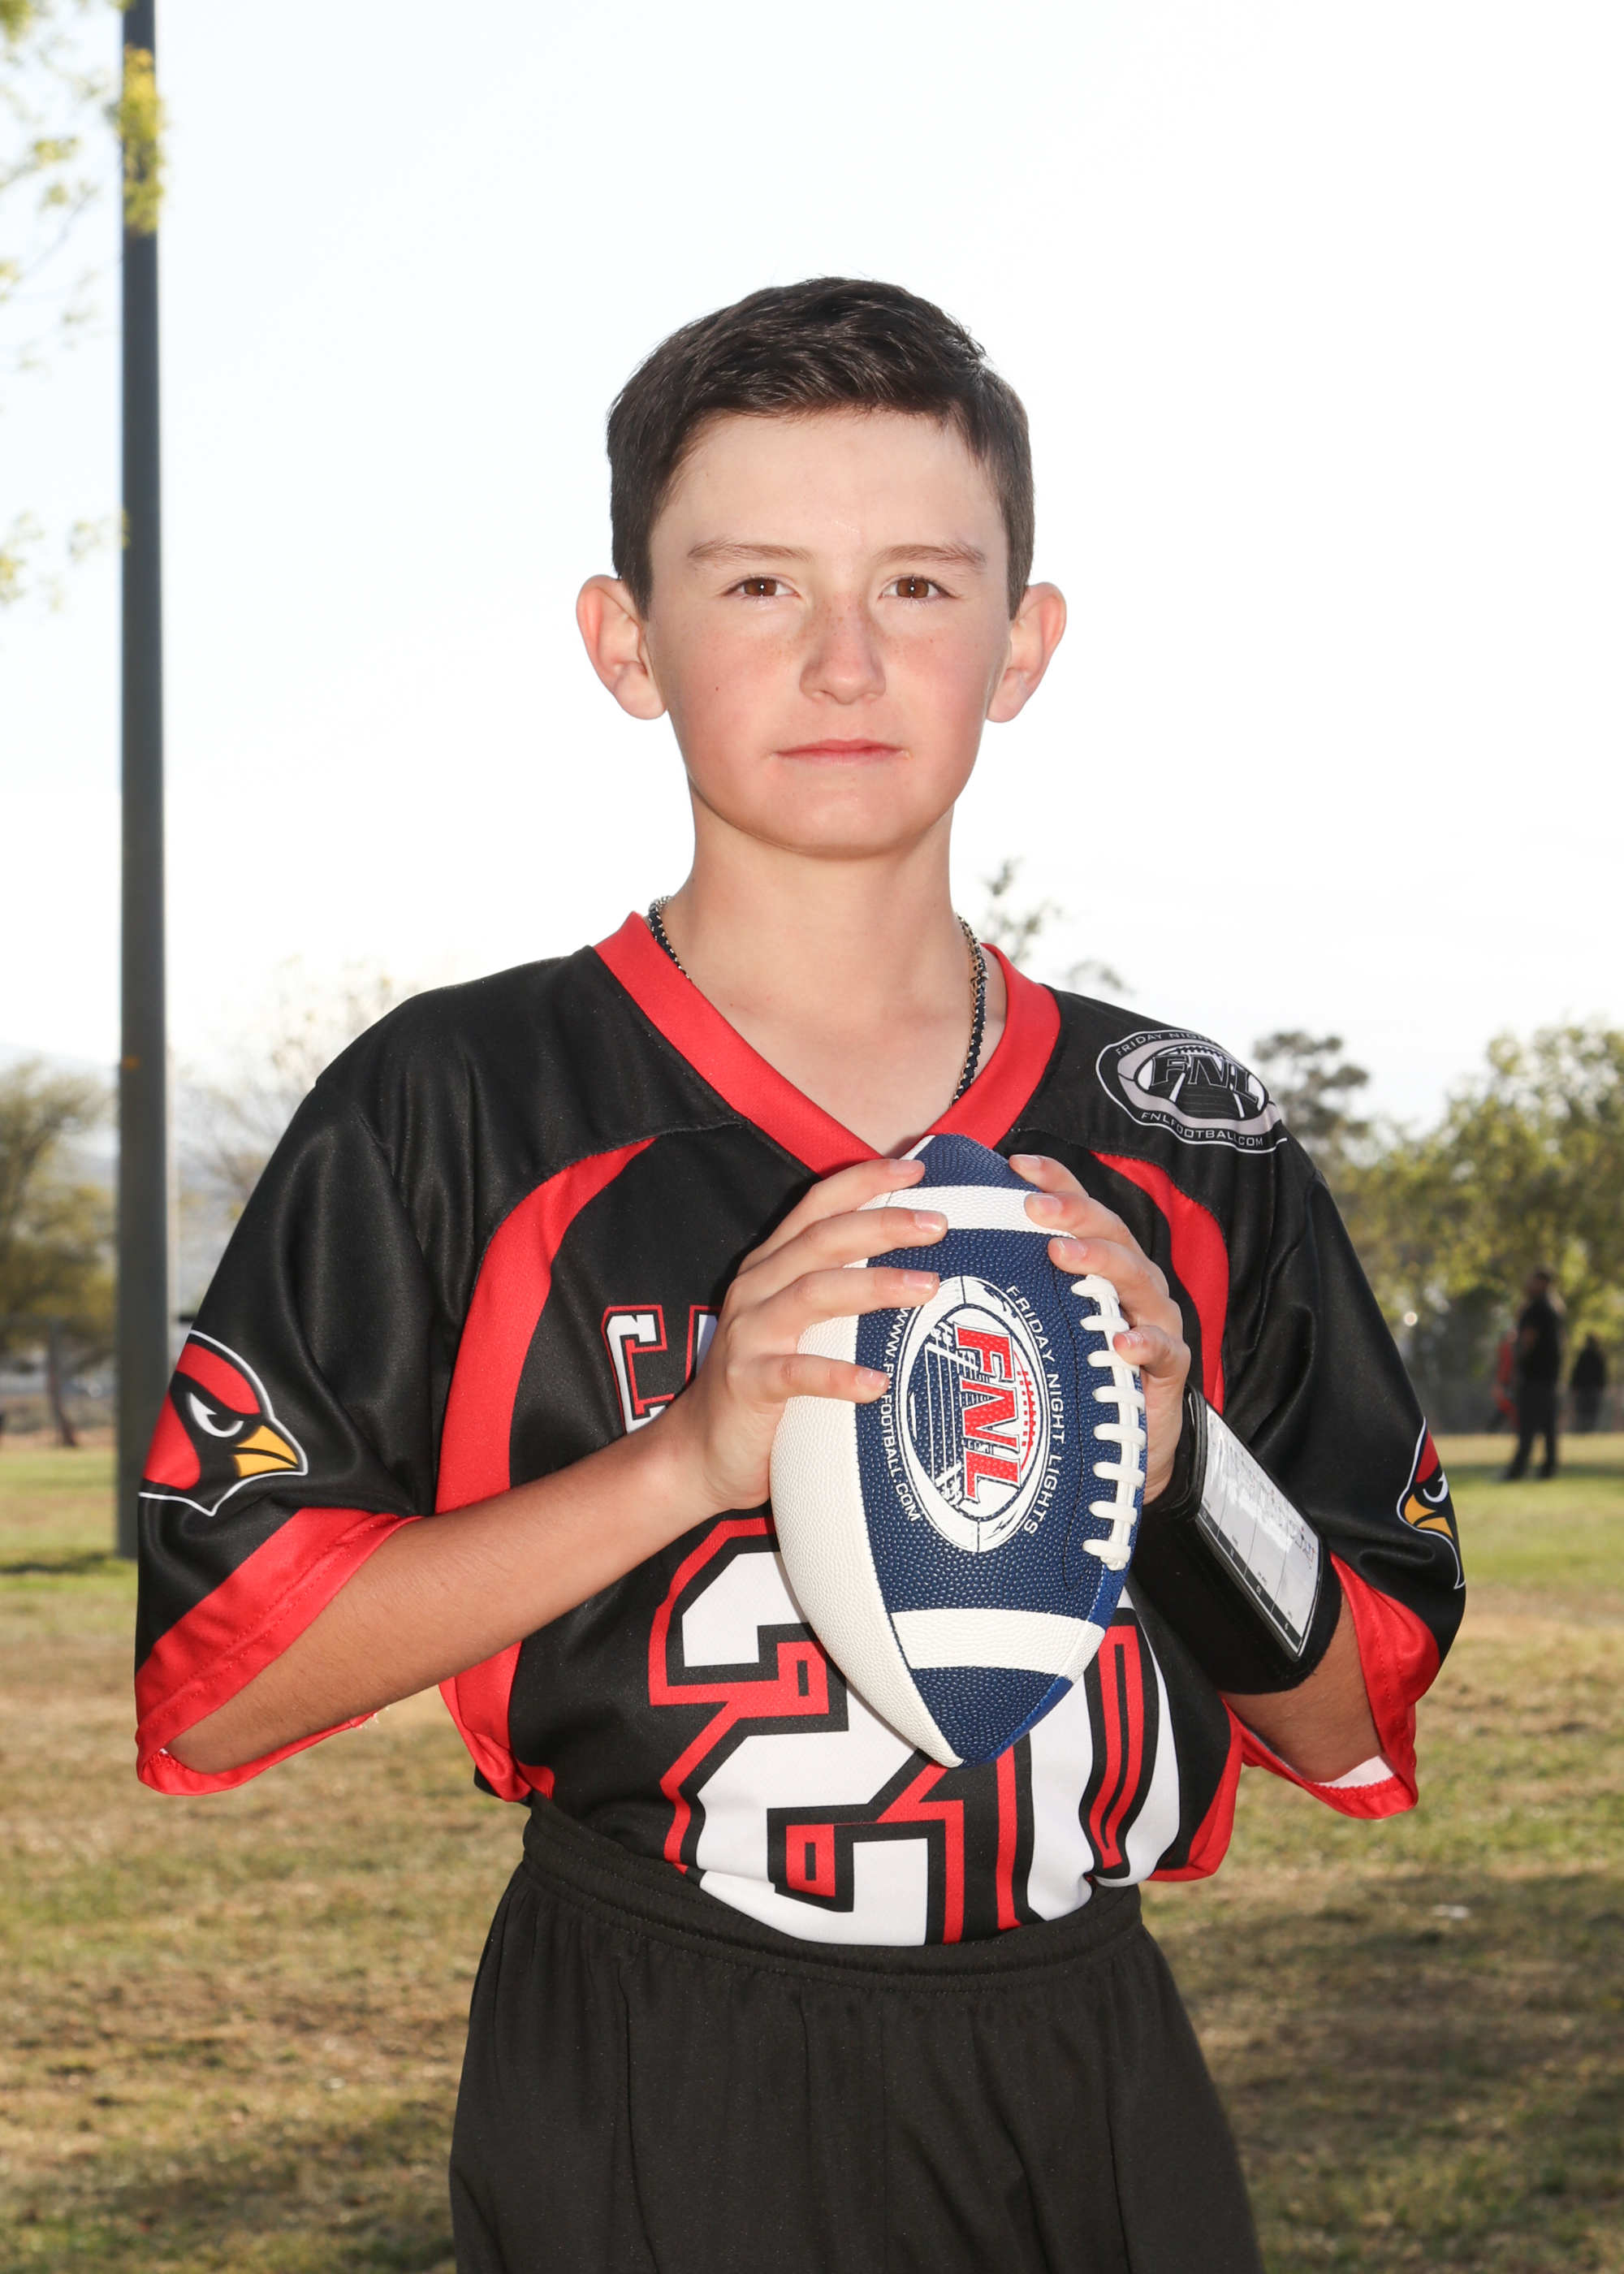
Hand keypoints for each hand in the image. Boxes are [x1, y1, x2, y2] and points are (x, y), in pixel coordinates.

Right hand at [660, 1156, 947, 1515]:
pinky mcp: (746, 1384)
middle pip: (822, 1239)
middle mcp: (757, 1289)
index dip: (864, 1181)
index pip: (818, 1207)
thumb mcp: (800, 1328)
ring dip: (873, 1285)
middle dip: (882, 1223)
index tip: (918, 1169)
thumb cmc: (766, 1387)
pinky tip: (876, 1383)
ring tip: (927, 1287)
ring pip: (813, 1293)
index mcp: (771, 1267)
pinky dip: (837, 1375)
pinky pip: (795, 1374)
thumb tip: (923, 1275)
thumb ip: (840, 1296)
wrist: (697, 1453)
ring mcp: (749, 1335)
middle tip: (939, 1223)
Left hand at [1008, 1154, 1190, 1501]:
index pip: (1081, 1211)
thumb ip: (1013, 1288)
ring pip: (1136, 1277)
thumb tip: (944, 1257)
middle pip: (1109, 1233)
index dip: (1056, 1182)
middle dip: (1072, 1213)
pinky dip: (1145, 1341)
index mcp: (1101, 1263)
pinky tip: (1122, 1342)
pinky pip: (1164, 1348)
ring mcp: (1156, 1319)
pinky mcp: (1169, 1366)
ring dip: (1099, 1261)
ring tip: (1062, 1255)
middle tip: (1031, 1207)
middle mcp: (1132, 1281)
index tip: (1016, 1163)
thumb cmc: (1073, 1371)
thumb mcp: (1041, 1324)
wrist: (1122, 1443)